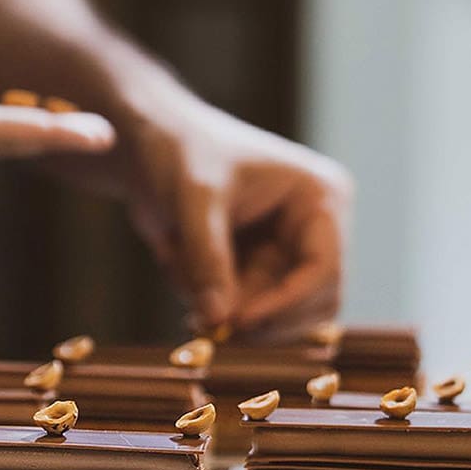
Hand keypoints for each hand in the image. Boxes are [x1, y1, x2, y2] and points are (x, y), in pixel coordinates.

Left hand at [120, 97, 351, 334]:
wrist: (146, 142)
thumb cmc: (178, 150)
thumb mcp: (194, 199)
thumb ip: (208, 258)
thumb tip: (219, 320)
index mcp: (319, 198)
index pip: (325, 269)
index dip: (287, 303)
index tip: (238, 322)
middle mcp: (312, 229)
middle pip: (310, 304)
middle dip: (260, 318)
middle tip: (209, 327)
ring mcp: (285, 251)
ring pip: (276, 315)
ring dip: (231, 312)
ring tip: (182, 276)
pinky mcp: (255, 268)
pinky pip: (244, 310)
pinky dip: (213, 304)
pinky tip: (177, 264)